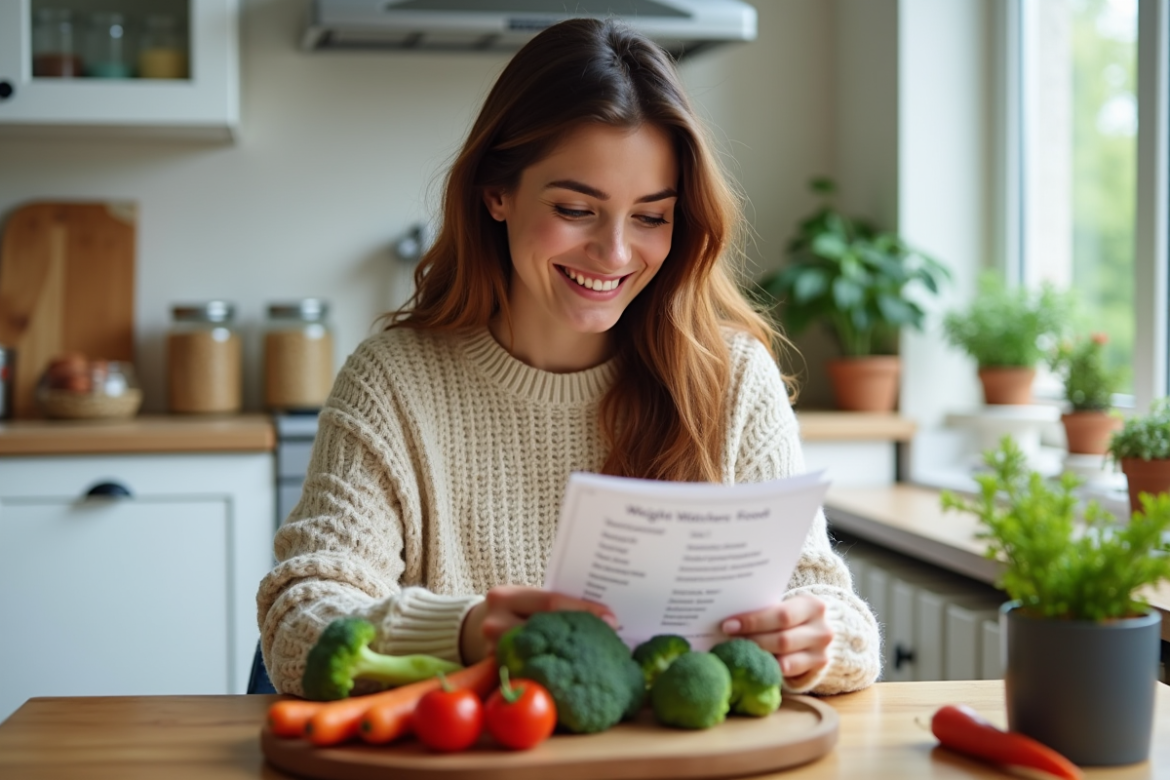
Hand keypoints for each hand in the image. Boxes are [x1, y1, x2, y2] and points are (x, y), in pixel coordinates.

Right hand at [459, 585, 617, 663]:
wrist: (474, 629)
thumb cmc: (513, 611)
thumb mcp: (527, 600)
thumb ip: (553, 606)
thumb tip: (605, 616)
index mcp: (506, 595)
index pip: (552, 602)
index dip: (584, 610)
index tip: (612, 619)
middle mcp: (494, 621)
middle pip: (545, 631)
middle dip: (579, 637)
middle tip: (610, 642)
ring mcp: (491, 650)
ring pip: (538, 655)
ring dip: (567, 658)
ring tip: (595, 659)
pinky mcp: (495, 673)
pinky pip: (529, 673)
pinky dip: (551, 673)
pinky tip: (573, 677)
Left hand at [720, 595, 832, 682]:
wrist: (817, 631)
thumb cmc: (792, 615)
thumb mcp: (785, 606)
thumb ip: (765, 611)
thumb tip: (729, 619)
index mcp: (812, 606)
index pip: (781, 615)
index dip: (754, 621)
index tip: (728, 625)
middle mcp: (822, 629)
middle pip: (782, 639)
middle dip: (752, 640)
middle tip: (728, 640)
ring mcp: (821, 652)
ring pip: (784, 659)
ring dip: (758, 656)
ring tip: (737, 652)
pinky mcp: (817, 668)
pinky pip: (788, 672)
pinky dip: (768, 668)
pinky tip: (753, 664)